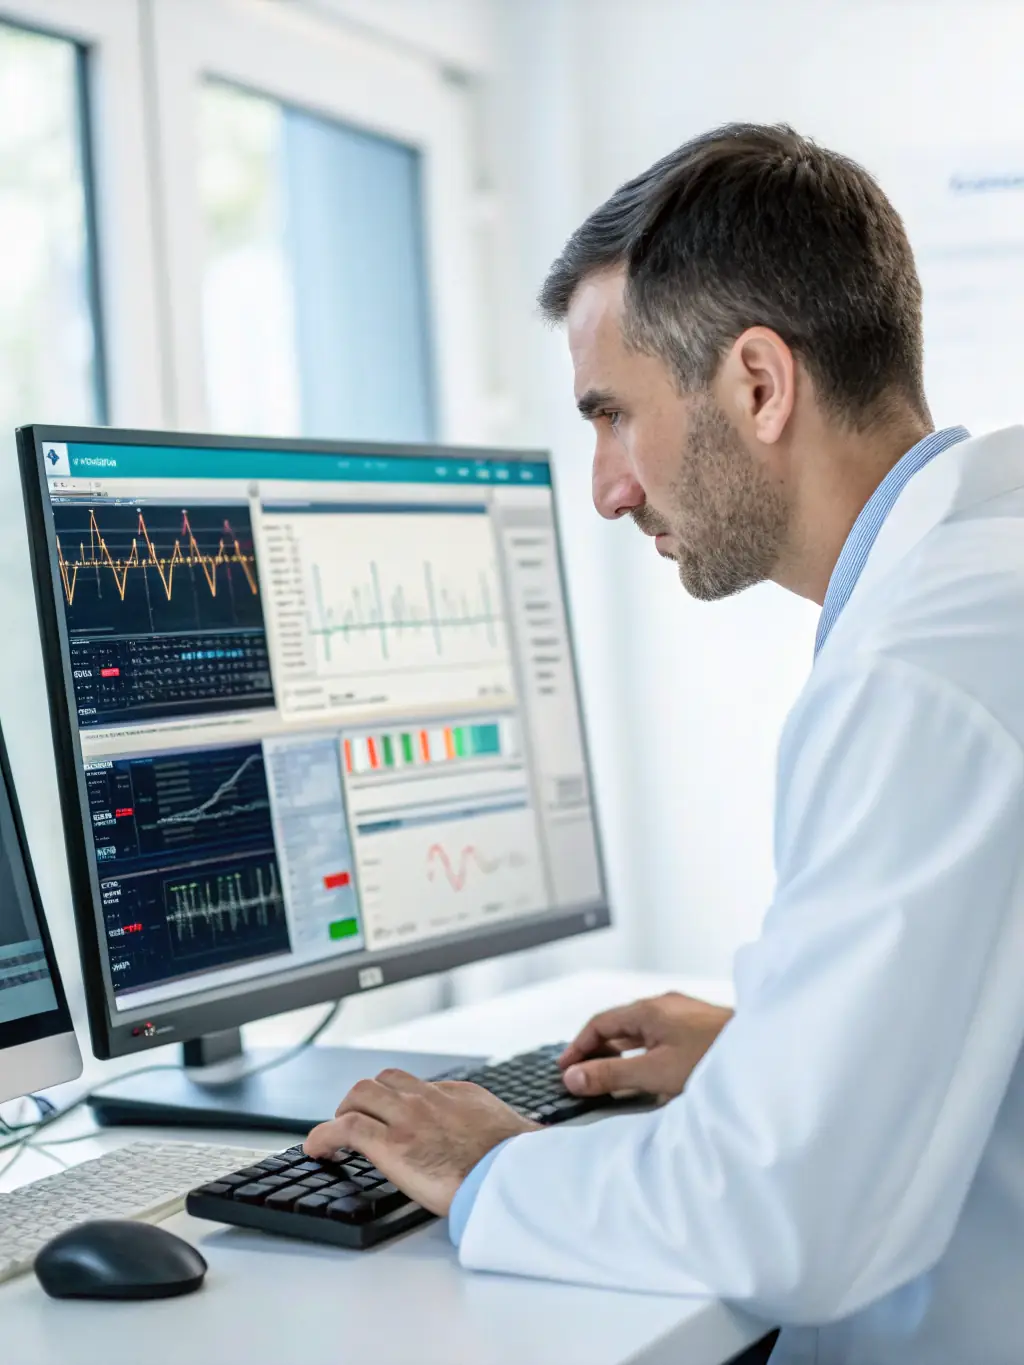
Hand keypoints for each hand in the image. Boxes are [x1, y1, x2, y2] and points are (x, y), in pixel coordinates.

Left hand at [303, 1070, 540, 1215]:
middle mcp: (429, 1098)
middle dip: (366, 1098)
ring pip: (359, 1094)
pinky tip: (314, 1149)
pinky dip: (322, 1135)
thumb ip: (493, 1131)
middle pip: (384, 1080)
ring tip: (336, 1135)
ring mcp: (408, 1118)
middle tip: (359, 1120)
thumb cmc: (518, 1163)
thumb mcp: (511, 1132)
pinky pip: (344, 1128)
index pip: (417, 1086)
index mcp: (459, 1095)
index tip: (392, 1117)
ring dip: (343, 1111)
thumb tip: (507, 1143)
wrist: (514, 1175)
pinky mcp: (390, 1144)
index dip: (399, 1101)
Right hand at [559, 992, 732, 1100]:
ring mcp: (684, 1016)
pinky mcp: (700, 1029)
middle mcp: (665, 1006)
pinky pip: (661, 1039)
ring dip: (622, 1054)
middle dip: (598, 1050)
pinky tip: (650, 1076)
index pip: (600, 1023)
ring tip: (610, 1079)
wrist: (766, 1056)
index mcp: (649, 1009)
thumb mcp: (654, 1072)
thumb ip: (612, 1075)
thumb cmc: (713, 1059)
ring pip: (642, 1033)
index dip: (578, 1046)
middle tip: (582, 1076)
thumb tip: (574, 1076)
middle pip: (620, 1026)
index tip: (565, 1068)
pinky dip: (645, 1055)